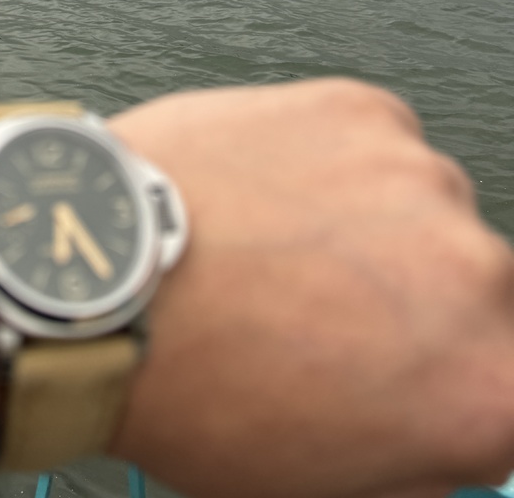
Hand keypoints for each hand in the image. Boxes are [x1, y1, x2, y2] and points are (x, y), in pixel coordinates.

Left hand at [108, 78, 513, 497]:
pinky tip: (266, 194)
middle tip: (327, 314)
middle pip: (477, 290)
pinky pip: (375, 142)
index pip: (508, 380)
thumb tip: (435, 435)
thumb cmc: (191, 389)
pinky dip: (336, 162)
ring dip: (375, 225)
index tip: (416, 370)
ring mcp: (423, 180)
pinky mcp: (363, 111)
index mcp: (487, 391)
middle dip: (416, 303)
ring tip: (277, 248)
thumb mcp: (320, 482)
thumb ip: (414, 460)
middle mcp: (477, 276)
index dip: (457, 377)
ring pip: (425, 207)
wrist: (99, 276)